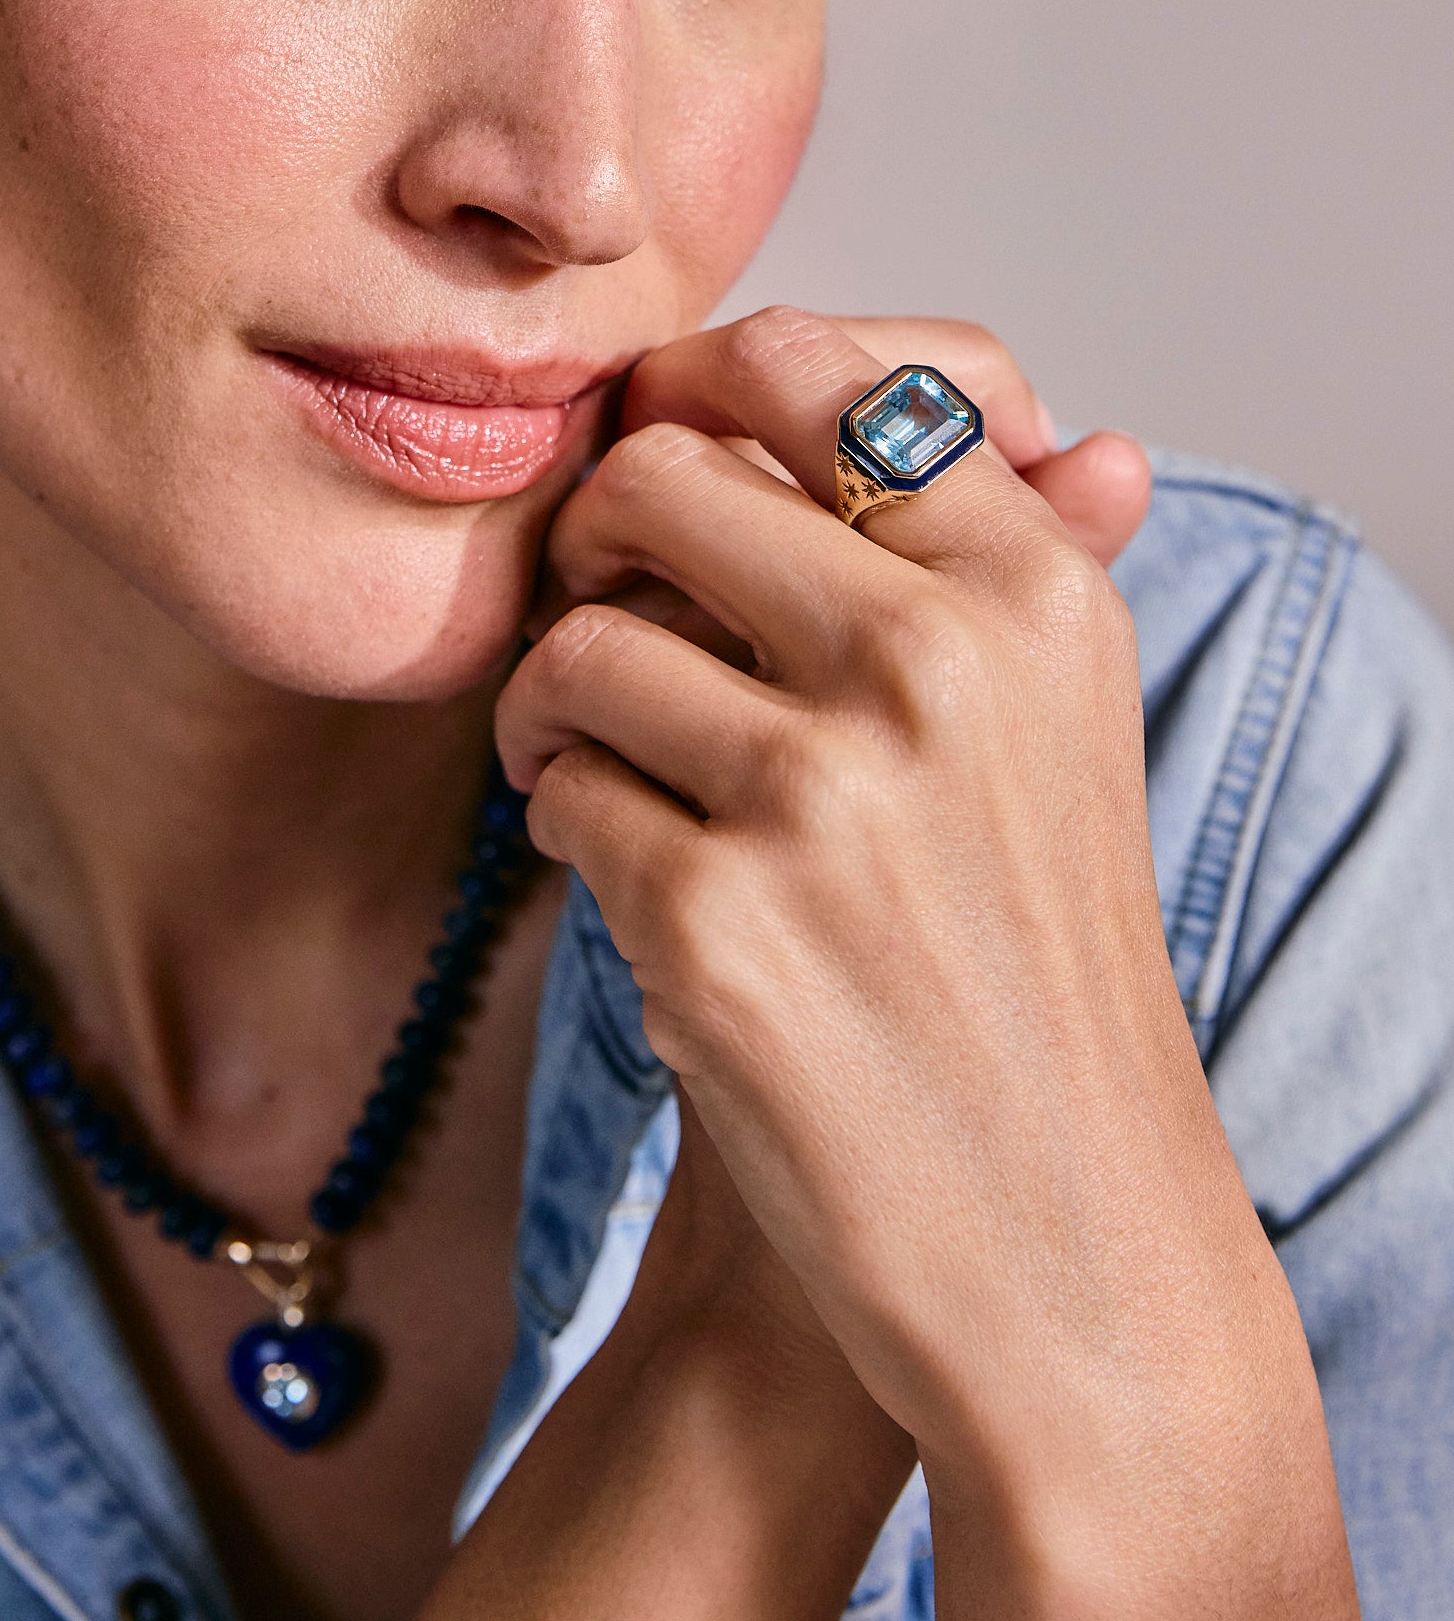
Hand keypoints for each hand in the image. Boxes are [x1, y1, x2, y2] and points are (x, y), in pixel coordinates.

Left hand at [498, 305, 1373, 1620]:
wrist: (1060, 1251)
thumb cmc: (1032, 973)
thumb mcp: (1068, 740)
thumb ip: (1027, 559)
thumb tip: (1060, 415)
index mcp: (1034, 589)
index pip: (818, 370)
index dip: (699, 393)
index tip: (661, 453)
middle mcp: (941, 663)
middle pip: (660, 473)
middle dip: (594, 538)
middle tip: (598, 610)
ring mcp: (826, 793)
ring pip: (578, 642)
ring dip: (552, 707)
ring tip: (595, 769)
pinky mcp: (716, 924)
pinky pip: (557, 794)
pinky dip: (563, 829)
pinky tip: (628, 881)